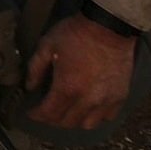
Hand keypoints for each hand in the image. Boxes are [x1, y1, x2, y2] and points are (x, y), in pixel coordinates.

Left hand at [23, 13, 137, 131]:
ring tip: (67, 111)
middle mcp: (87, 100)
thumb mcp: (47, 45)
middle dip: (53, 119)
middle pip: (67, 122)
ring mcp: (106, 100)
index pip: (48, 113)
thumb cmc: (75, 34)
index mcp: (67, 88)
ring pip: (87, 124)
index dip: (36, 115)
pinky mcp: (120, 96)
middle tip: (46, 110)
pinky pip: (107, 117)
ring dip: (74, 121)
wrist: (108, 25)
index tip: (31, 112)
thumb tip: (30, 87)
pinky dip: (96, 116)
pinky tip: (89, 107)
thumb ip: (35, 68)